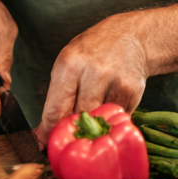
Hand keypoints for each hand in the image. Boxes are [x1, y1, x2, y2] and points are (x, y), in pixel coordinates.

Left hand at [36, 12, 147, 144]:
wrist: (131, 37)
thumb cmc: (93, 51)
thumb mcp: (69, 63)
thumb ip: (58, 96)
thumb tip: (45, 132)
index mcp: (69, 64)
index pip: (54, 110)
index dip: (49, 131)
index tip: (47, 141)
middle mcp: (92, 72)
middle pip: (77, 119)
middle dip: (72, 129)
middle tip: (71, 132)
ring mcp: (114, 82)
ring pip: (98, 121)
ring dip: (93, 125)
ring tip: (92, 114)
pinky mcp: (132, 92)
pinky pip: (115, 118)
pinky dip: (111, 118)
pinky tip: (110, 103)